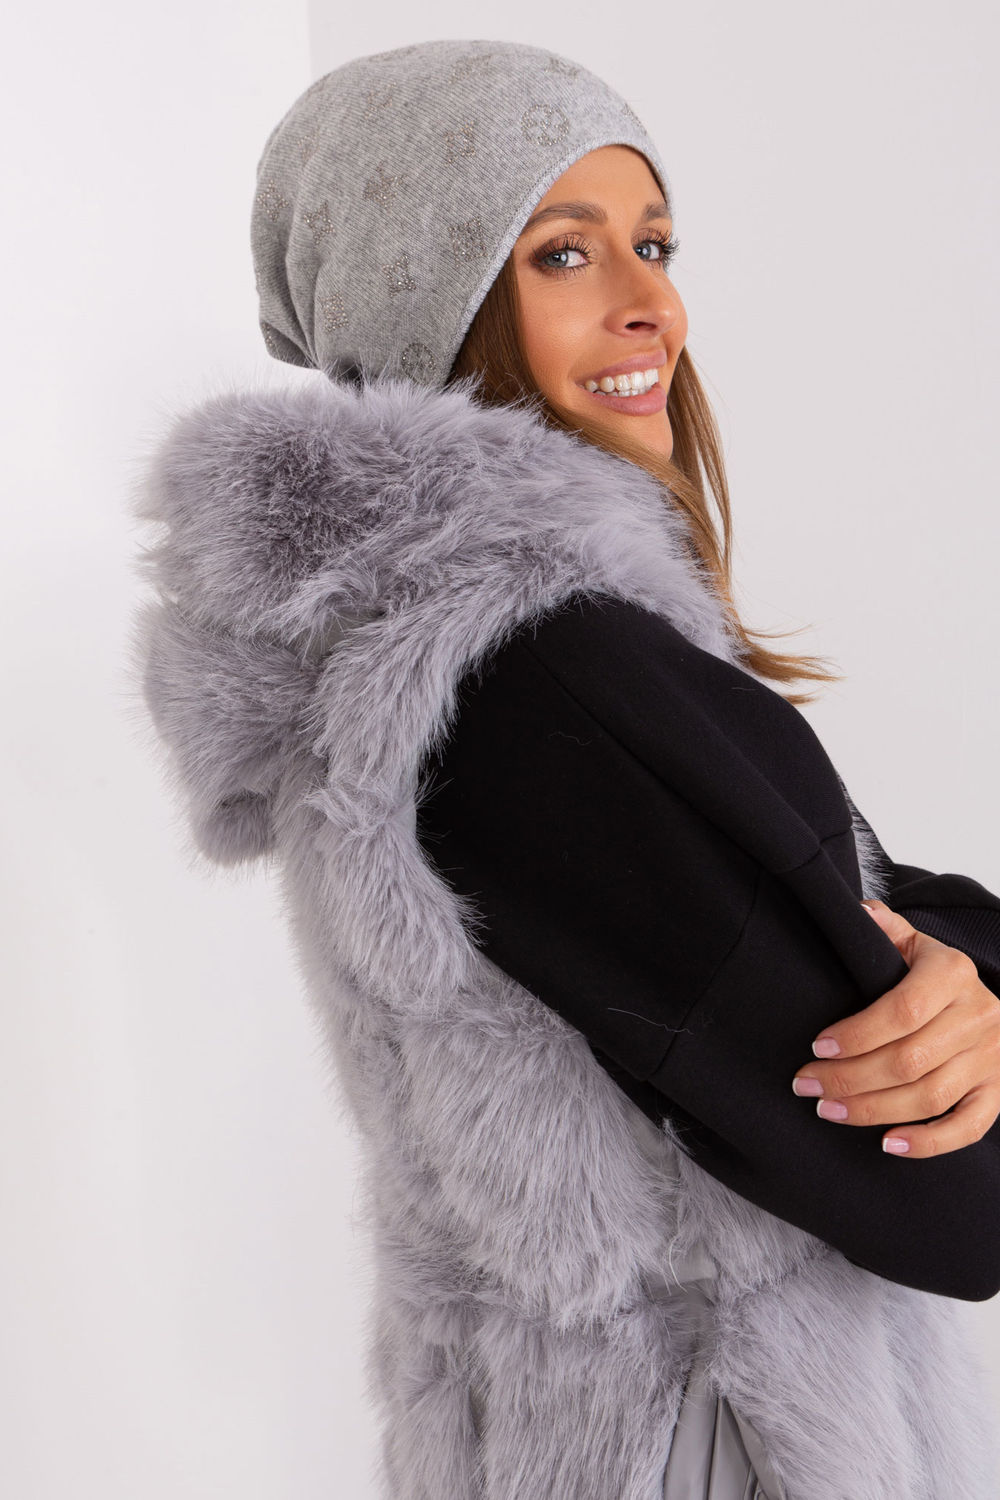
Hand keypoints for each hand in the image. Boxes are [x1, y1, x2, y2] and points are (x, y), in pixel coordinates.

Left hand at [791, 900, 999, 1157]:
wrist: (982, 998)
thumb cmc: (931, 972)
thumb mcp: (911, 941)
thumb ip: (884, 928)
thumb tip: (859, 914)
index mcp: (953, 973)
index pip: (902, 1010)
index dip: (858, 1034)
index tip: (817, 1047)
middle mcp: (978, 1015)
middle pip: (910, 1060)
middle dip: (850, 1078)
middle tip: (807, 1085)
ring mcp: (991, 1058)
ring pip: (931, 1096)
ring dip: (874, 1110)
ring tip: (829, 1111)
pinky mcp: (997, 1092)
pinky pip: (969, 1127)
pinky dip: (930, 1143)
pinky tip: (889, 1144)